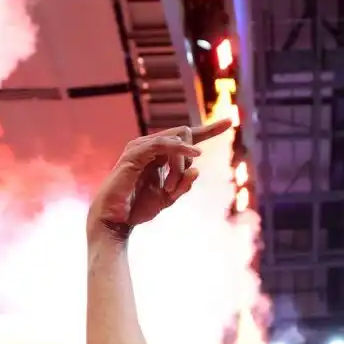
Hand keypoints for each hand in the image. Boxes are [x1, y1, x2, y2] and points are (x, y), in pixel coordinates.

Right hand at [88, 119, 232, 237]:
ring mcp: (142, 147)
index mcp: (160, 156)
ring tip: (168, 189)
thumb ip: (184, 184)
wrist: (115, 221)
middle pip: (185, 136)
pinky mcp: (135, 152)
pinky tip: (192, 154)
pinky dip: (178, 149)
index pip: (187, 137)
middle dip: (186, 162)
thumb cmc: (137, 209)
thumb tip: (197, 170)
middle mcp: (151, 147)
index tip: (228, 122)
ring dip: (178, 167)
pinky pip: (163, 143)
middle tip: (173, 189)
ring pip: (176, 141)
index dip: (209, 129)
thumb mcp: (168, 198)